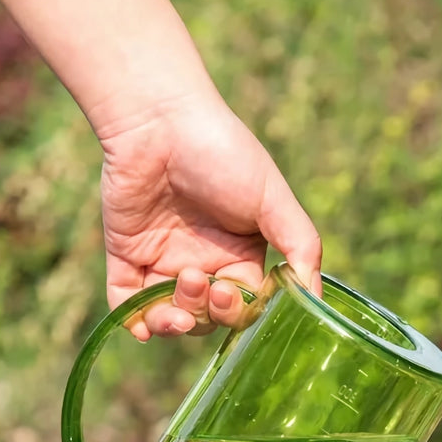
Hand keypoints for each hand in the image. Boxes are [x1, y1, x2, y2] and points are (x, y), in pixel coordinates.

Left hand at [99, 93, 321, 339]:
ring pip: (171, 319)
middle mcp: (206, 264)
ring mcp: (164, 261)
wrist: (160, 118)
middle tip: (200, 281)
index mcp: (242, 256)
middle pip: (209, 318)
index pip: (247, 307)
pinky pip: (127, 305)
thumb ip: (301, 249)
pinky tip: (142, 323)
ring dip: (175, 321)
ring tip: (180, 285)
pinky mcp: (127, 255)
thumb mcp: (274, 201)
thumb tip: (315, 300)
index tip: (230, 291)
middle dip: (207, 312)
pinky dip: (134, 321)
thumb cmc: (224, 153)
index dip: (241, 312)